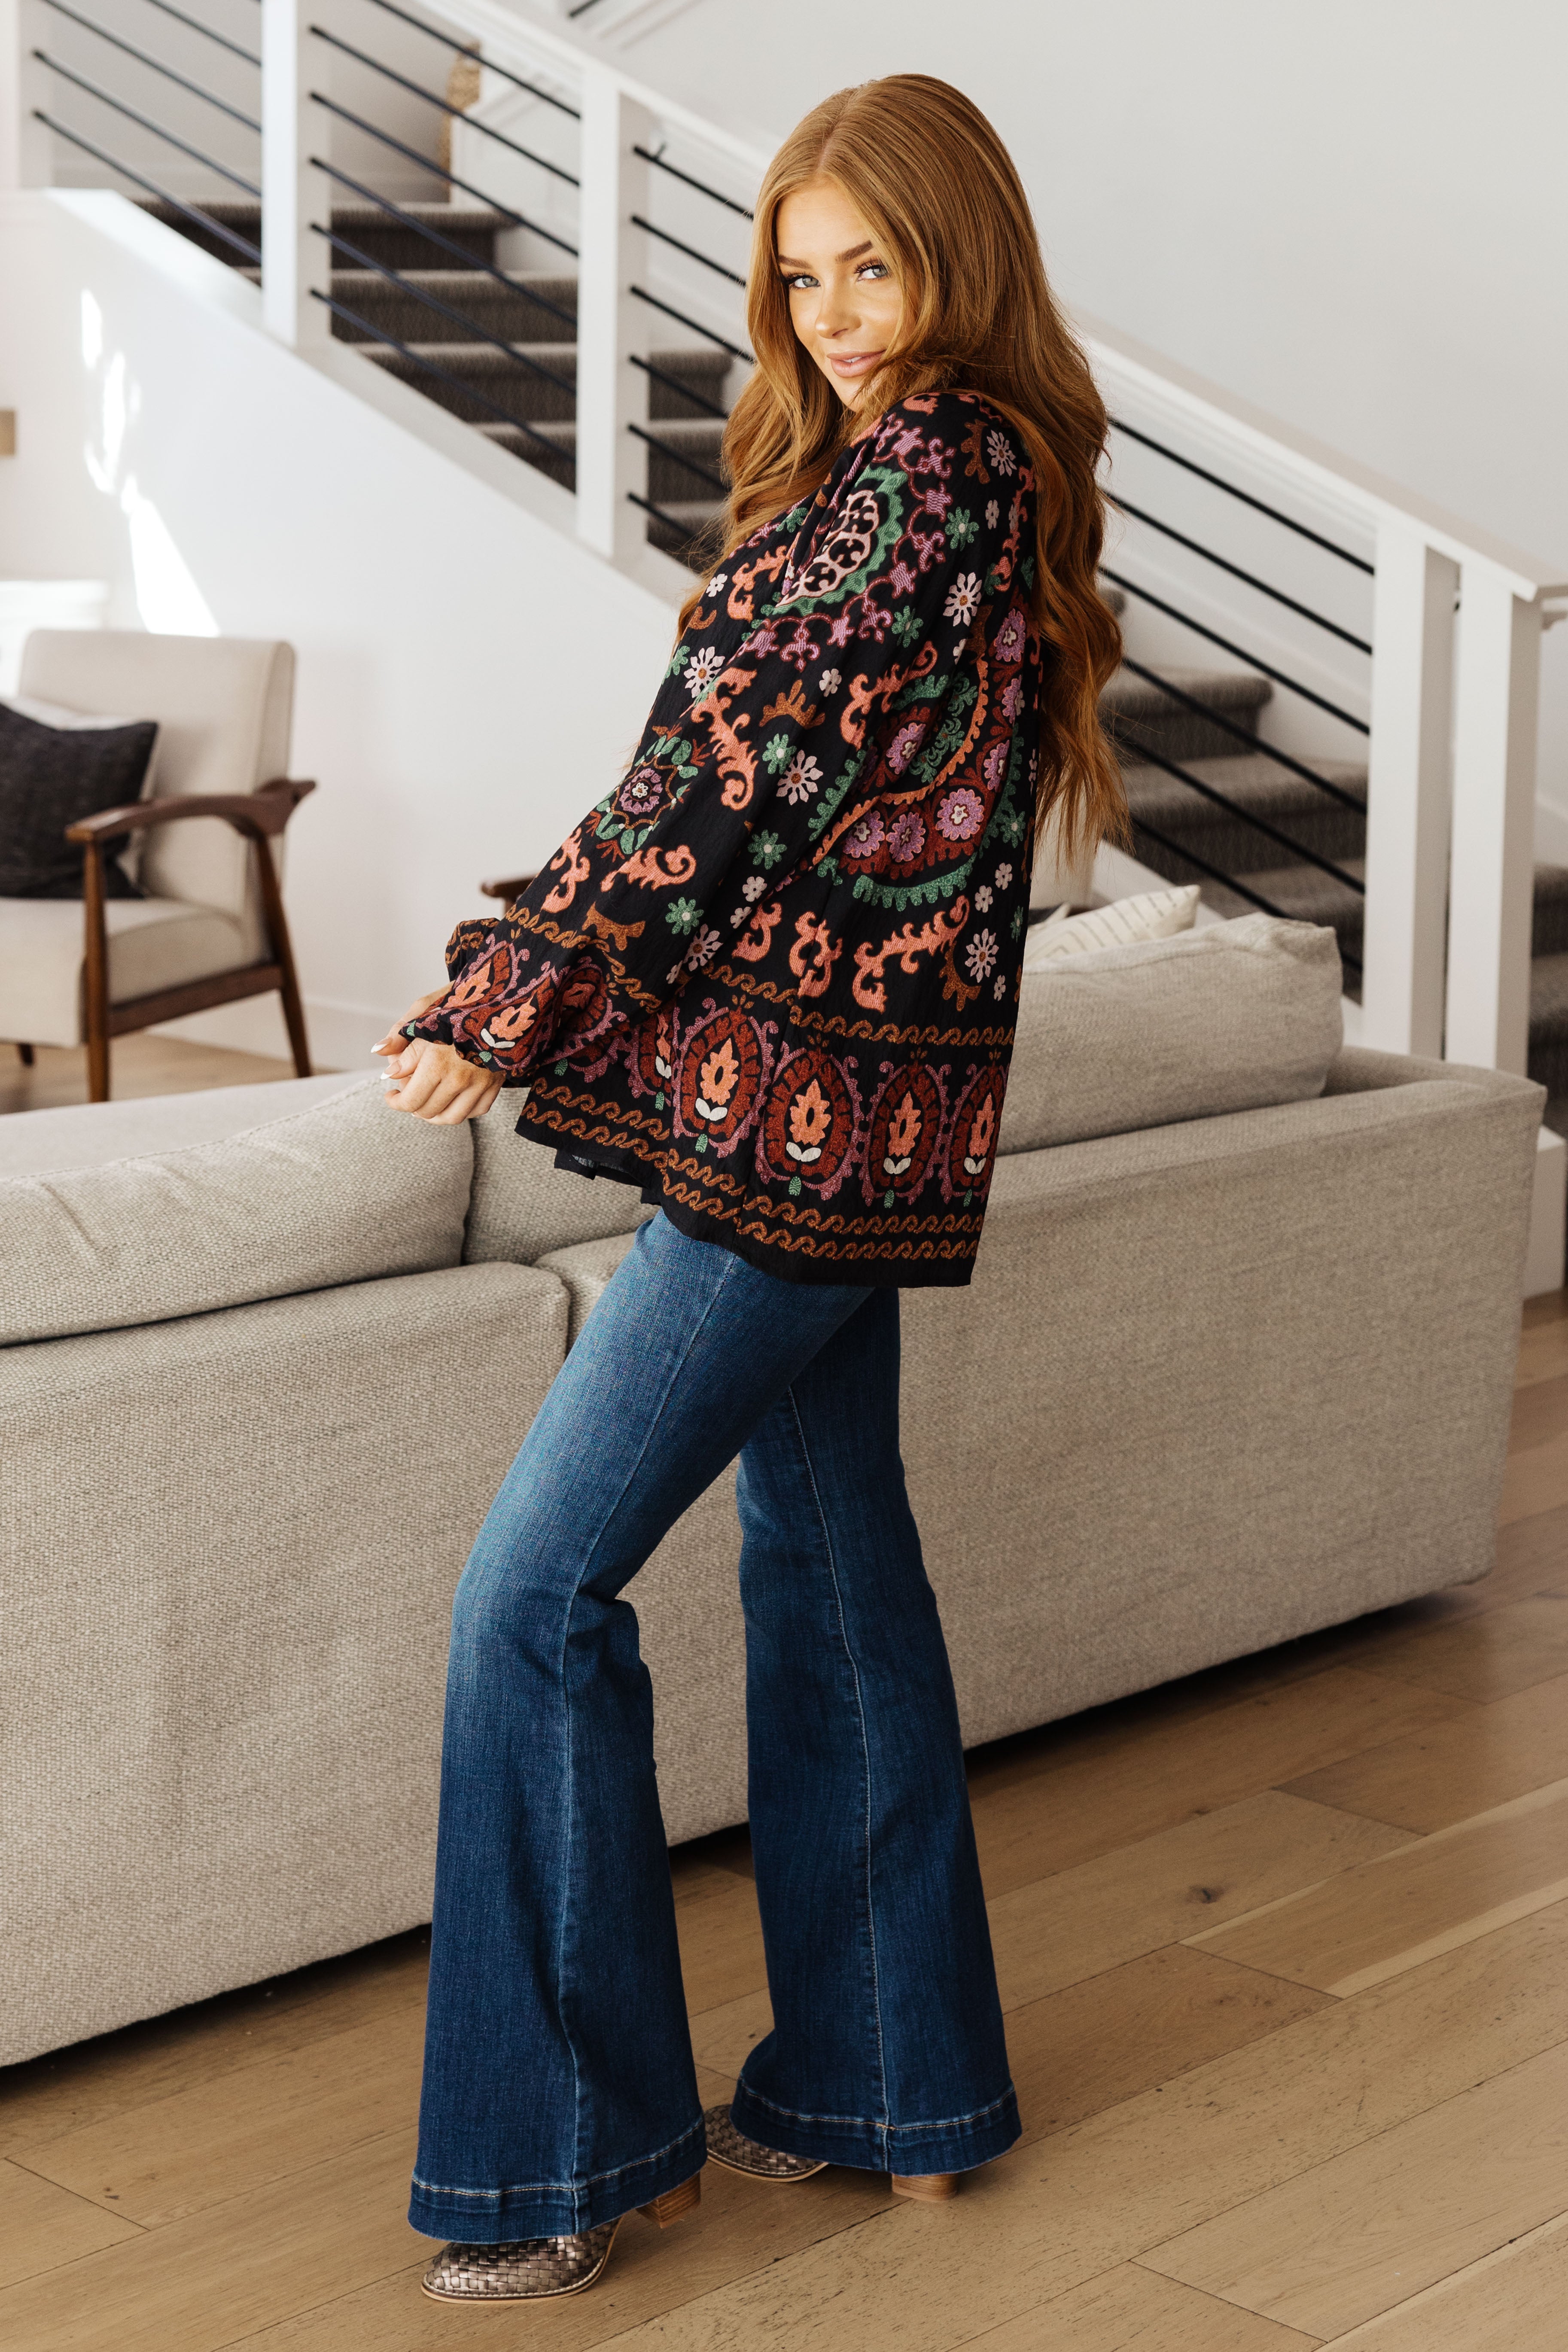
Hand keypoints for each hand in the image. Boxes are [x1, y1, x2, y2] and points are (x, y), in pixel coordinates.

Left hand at [373, 991, 502, 1123]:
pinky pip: (478, 1110)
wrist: (501, 998)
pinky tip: (453, 1100)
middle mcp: (459, 1078)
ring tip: (426, 1104)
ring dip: (435, 1115)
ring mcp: (480, 1083)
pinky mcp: (496, 1083)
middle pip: (428, 1111)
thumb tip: (381, 1058)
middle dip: (412, 1107)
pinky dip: (462, 1110)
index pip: (409, 1101)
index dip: (395, 1102)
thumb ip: (400, 1037)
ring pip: (453, 1117)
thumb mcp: (424, 1011)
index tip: (391, 1096)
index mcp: (436, 1062)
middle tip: (407, 1095)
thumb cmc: (459, 1002)